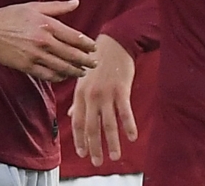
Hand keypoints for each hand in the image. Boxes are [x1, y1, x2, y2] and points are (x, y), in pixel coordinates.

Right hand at [0, 0, 96, 81]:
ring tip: (82, 72)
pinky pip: (47, 75)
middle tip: (94, 64)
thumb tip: (76, 2)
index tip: (94, 48)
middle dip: (85, 60)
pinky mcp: (27, 66)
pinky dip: (58, 77)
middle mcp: (44, 41)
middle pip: (71, 54)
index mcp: (47, 24)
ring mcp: (35, 55)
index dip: (87, 44)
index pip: (74, 37)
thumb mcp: (35, 7)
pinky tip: (63, 76)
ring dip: (75, 71)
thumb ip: (58, 7)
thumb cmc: (11, 16)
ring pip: (61, 67)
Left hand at [69, 34, 137, 166]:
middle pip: (92, 128)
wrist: (115, 42)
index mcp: (80, 94)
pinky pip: (125, 112)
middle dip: (94, 147)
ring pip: (108, 124)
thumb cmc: (99, 61)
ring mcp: (106, 94)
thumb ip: (79, 100)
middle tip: (97, 162)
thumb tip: (72, 115)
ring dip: (112, 143)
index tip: (82, 153)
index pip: (78, 123)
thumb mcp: (84, 79)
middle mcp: (91, 96)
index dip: (79, 140)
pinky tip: (132, 137)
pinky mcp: (121, 90)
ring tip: (115, 156)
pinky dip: (128, 126)